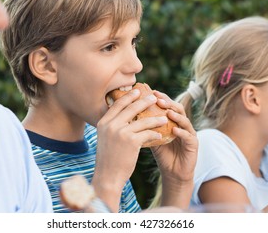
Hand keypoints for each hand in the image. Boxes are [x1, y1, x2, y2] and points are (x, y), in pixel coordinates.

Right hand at [92, 88, 168, 210]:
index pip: (117, 104)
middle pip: (131, 108)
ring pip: (143, 121)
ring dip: (155, 119)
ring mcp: (121, 132)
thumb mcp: (105, 138)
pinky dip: (155, 134)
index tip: (137, 91)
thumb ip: (112, 126)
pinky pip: (147, 134)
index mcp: (103, 122)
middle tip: (154, 98)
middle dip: (144, 101)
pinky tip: (160, 136)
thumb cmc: (108, 159)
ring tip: (164, 118)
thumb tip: (124, 116)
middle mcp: (111, 125)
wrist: (107, 176)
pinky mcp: (131, 141)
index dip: (128, 96)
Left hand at [150, 90, 197, 207]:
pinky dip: (181, 132)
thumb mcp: (151, 137)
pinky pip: (188, 136)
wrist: (172, 172)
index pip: (168, 105)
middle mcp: (182, 124)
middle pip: (177, 109)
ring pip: (184, 120)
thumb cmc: (162, 154)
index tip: (151, 92)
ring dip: (176, 115)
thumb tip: (127, 115)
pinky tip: (174, 130)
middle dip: (168, 103)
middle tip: (158, 99)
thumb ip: (145, 126)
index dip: (161, 98)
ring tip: (167, 111)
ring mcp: (189, 133)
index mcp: (172, 120)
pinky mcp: (193, 144)